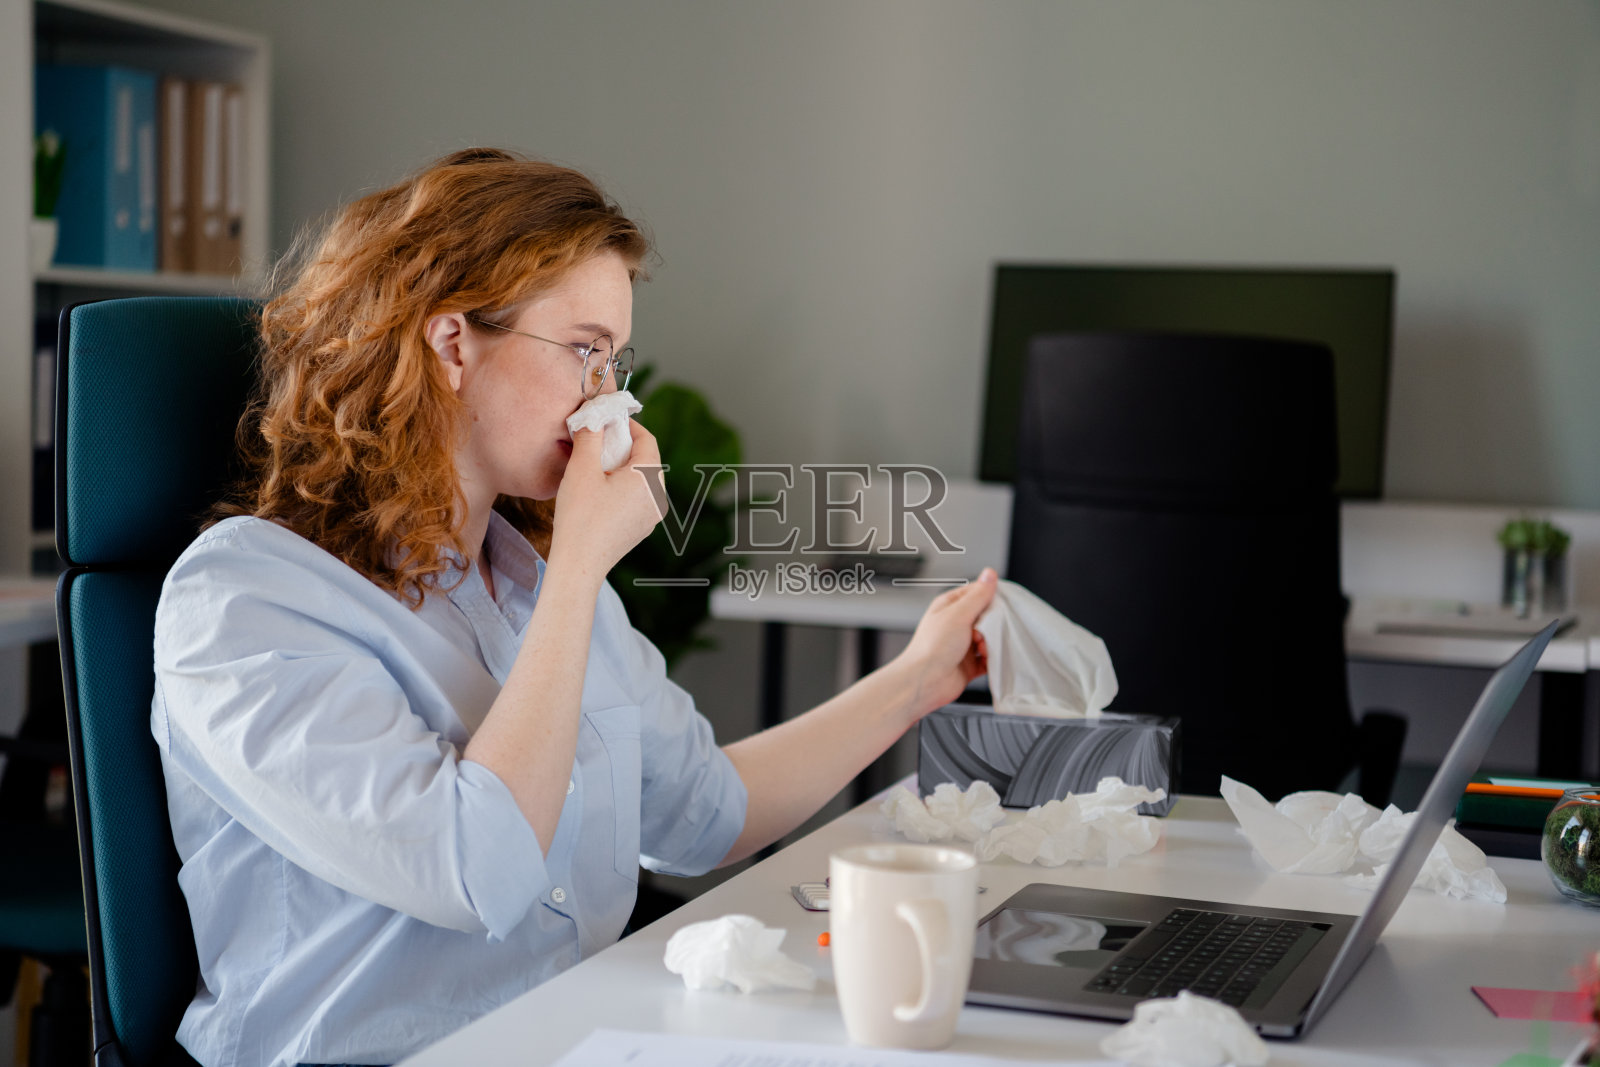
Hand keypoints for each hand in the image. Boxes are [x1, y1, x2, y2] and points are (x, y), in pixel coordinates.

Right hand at [549, 419, 664, 580]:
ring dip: (620, 467)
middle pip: (645, 459)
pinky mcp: (642, 528)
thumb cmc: (580, 518)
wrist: (579, 565)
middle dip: (621, 447)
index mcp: (650, 479)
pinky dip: (621, 487)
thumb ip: (590, 436)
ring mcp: (652, 515)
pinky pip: (636, 497)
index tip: (604, 420)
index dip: (626, 425)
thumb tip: (593, 416)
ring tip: (593, 469)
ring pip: (640, 479)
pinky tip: (597, 492)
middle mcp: (658, 497)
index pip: (647, 439)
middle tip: (595, 444)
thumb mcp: (581, 469)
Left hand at [895, 567, 997, 720]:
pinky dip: (992, 660)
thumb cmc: (933, 647)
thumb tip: (990, 573)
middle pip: (986, 617)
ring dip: (992, 643)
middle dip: (993, 624)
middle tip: (987, 631)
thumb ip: (978, 595)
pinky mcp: (968, 665)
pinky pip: (988, 659)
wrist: (924, 683)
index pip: (977, 593)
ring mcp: (962, 645)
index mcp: (949, 606)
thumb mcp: (958, 614)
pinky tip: (989, 660)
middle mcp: (956, 624)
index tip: (1004, 603)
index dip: (991, 597)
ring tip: (982, 648)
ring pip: (989, 639)